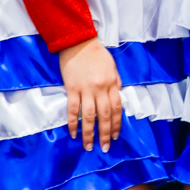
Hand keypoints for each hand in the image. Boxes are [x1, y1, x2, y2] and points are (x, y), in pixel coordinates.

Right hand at [59, 37, 122, 151]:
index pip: (117, 108)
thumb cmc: (97, 54)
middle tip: (104, 148)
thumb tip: (118, 98)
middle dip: (105, 133)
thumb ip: (116, 83)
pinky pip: (73, 109)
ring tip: (89, 146)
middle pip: (104, 115)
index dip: (116, 124)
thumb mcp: (113, 67)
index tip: (114, 136)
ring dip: (89, 133)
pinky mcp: (72, 89)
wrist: (78, 42)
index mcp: (112, 84)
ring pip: (89, 116)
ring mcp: (86, 89)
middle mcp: (101, 89)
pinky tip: (73, 133)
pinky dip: (73, 123)